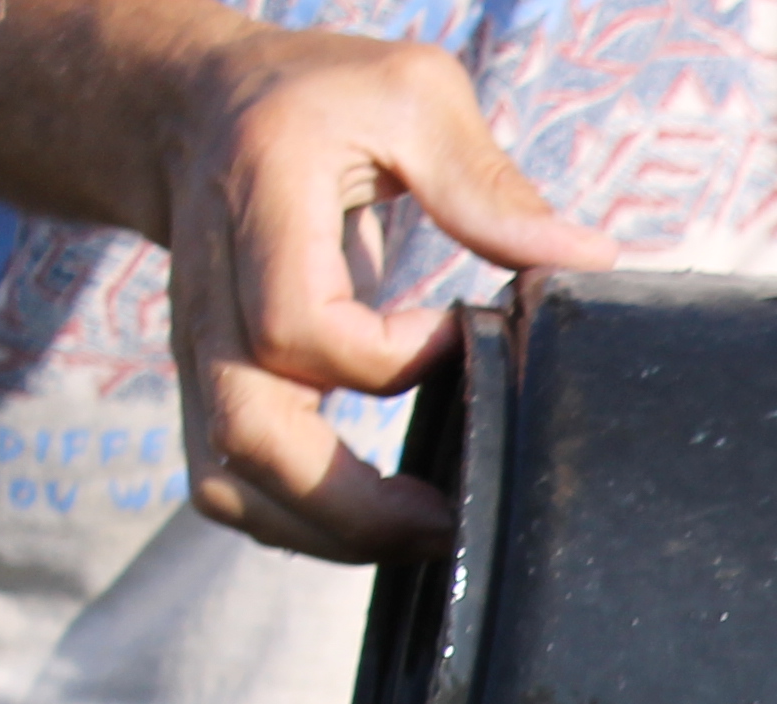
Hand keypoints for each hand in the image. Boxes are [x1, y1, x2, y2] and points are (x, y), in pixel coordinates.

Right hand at [155, 20, 617, 559]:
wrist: (193, 112)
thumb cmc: (317, 101)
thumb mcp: (407, 93)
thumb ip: (485, 180)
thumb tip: (584, 260)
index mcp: (259, 209)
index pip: (303, 328)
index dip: (391, 358)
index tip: (463, 335)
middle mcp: (211, 296)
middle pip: (248, 435)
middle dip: (354, 506)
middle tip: (451, 521)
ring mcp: (200, 354)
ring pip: (230, 482)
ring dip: (327, 535)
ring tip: (425, 536)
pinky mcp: (210, 389)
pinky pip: (233, 488)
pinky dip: (301, 527)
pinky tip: (380, 522)